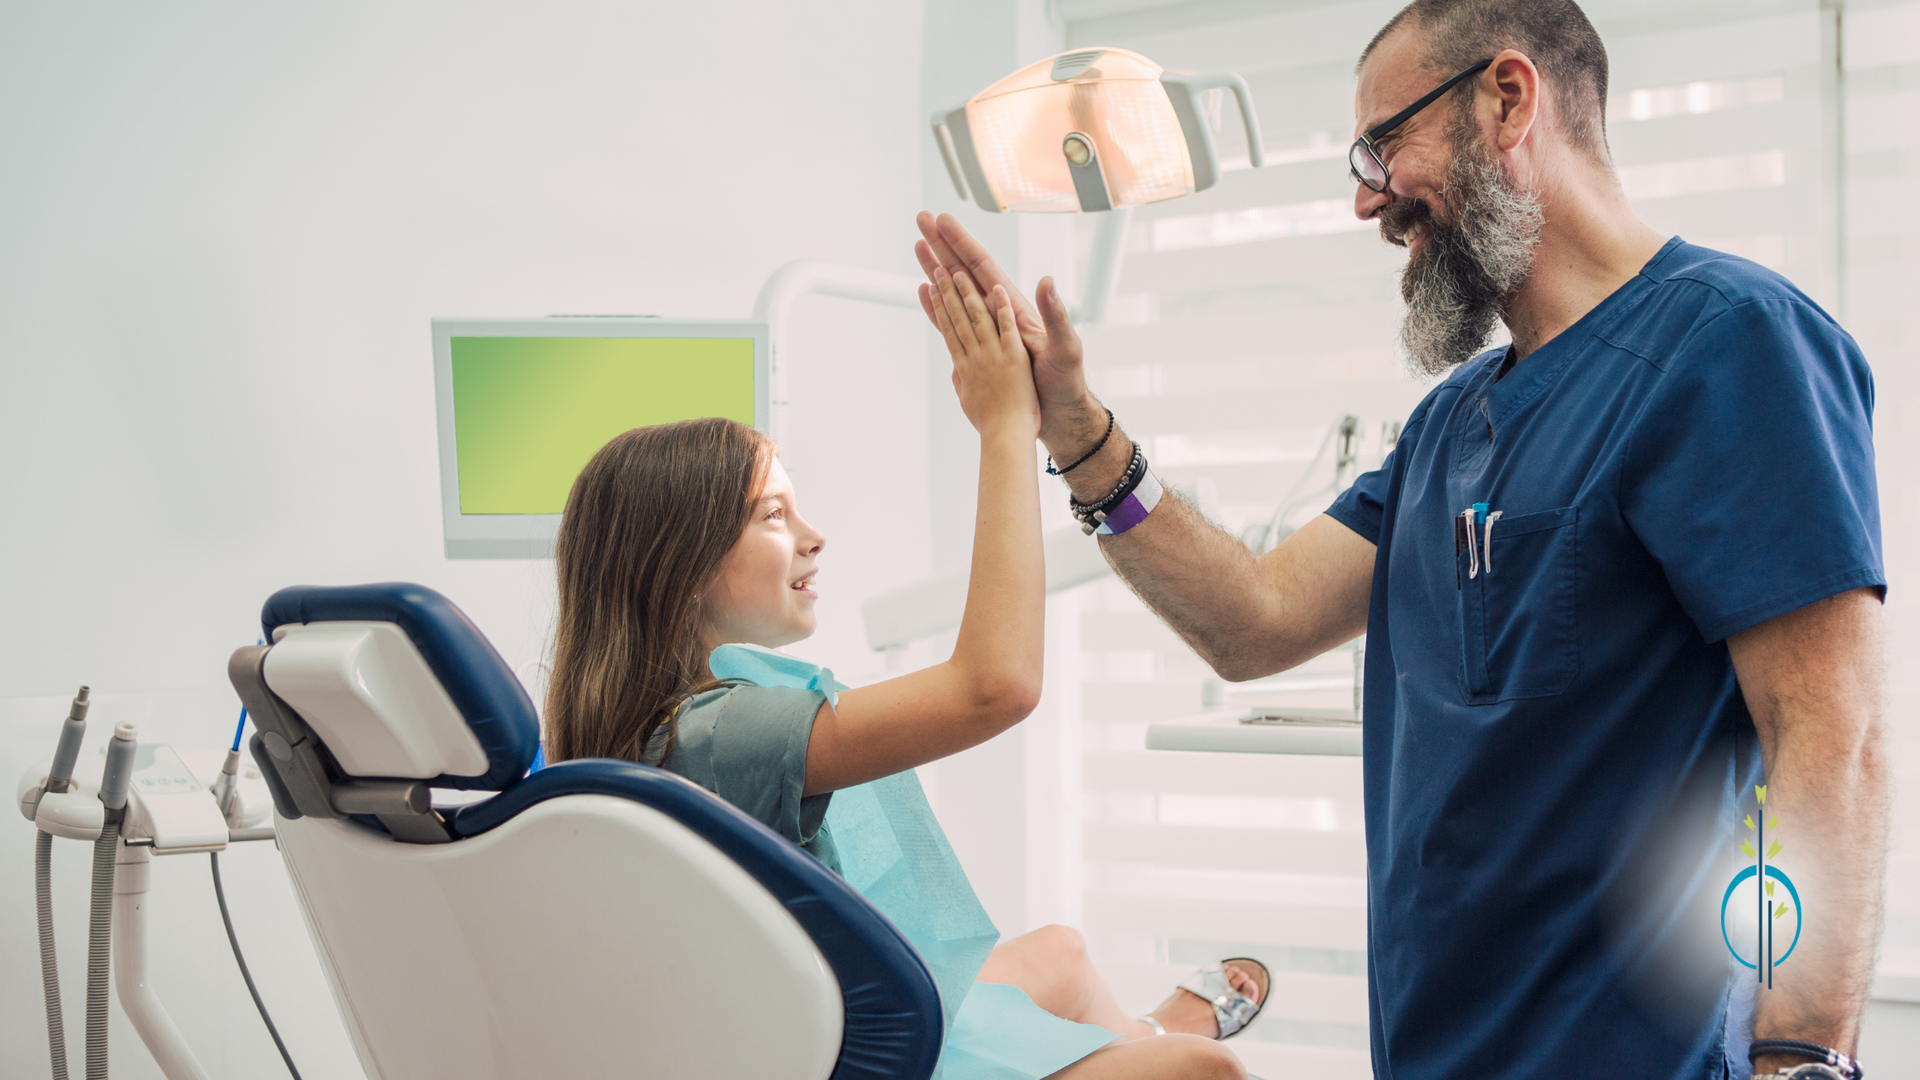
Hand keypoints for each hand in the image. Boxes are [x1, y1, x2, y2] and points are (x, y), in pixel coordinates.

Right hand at [914, 212, 1096, 449]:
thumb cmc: (1064, 381)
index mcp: (1014, 308)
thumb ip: (1055, 315)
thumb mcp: (1064, 347)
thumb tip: (1046, 282)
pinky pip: (953, 321)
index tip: (944, 222)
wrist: (1059, 413)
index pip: (983, 267)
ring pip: (954, 292)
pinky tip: (925, 291)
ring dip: (935, 268)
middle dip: (943, 244)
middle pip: (964, 270)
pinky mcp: (980, 347)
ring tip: (917, 247)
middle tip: (922, 220)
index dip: (962, 243)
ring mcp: (987, 328)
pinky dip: (937, 305)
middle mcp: (999, 313)